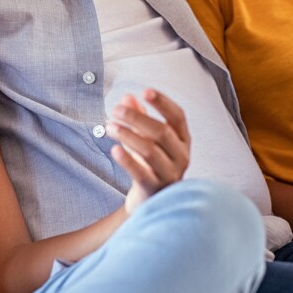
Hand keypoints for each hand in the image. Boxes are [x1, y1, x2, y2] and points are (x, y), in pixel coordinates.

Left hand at [106, 89, 190, 213]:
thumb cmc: (151, 164)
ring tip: (109, 126)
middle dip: (137, 118)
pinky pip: (140, 173)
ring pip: (150, 150)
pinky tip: (114, 149)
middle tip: (116, 109)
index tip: (145, 91)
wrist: (151, 201)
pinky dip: (127, 160)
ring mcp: (170, 174)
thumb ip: (140, 118)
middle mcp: (181, 156)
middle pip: (161, 131)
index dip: (163, 102)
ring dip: (128, 135)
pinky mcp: (154, 189)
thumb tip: (127, 97)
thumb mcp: (148, 139)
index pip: (177, 116)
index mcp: (183, 140)